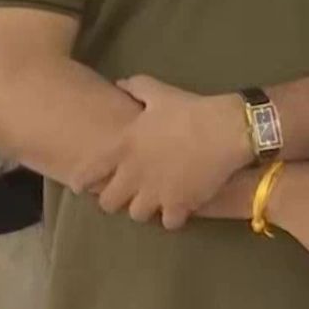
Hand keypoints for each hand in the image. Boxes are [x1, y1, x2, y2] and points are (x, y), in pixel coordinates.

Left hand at [97, 75, 252, 228]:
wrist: (226, 130)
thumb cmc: (190, 110)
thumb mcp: (158, 92)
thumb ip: (135, 88)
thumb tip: (120, 84)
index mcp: (122, 147)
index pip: (87, 173)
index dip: (82, 182)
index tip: (82, 186)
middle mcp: (133, 174)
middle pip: (109, 203)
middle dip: (114, 200)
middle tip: (125, 195)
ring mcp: (156, 193)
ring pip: (137, 215)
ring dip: (144, 209)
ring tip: (153, 203)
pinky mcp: (180, 205)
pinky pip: (169, 224)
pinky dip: (173, 218)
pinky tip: (179, 210)